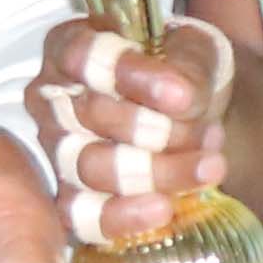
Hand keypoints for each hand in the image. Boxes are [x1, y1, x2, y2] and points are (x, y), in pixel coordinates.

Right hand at [22, 17, 231, 255]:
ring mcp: (58, 150)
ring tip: (208, 167)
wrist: (192, 115)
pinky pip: (82, 216)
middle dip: (158, 129)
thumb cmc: (181, 72)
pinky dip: (124, 215)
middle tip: (208, 134)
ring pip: (91, 167)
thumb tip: (181, 97)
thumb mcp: (194, 51)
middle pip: (91, 115)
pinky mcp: (70, 197)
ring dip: (156, 171)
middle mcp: (53, 98)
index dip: (130, 75)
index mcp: (72, 46)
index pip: (83, 55)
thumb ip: (188, 66)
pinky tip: (163, 208)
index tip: (182, 93)